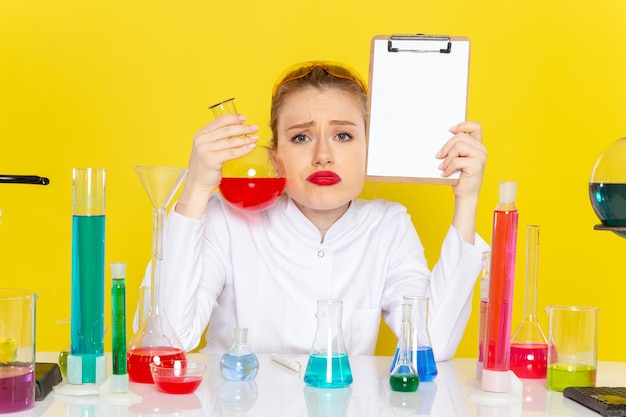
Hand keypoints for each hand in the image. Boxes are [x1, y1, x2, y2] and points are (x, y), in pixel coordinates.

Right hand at [176, 114, 257, 217]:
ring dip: (245, 139)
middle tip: (254, 128)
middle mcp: (201, 140)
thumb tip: (236, 131)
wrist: (197, 184)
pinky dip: (243, 150)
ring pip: (230, 141)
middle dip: (243, 128)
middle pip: (226, 130)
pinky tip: (250, 148)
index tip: (244, 118)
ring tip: (255, 138)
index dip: (233, 118)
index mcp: (200, 135)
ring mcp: (205, 150)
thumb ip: (216, 140)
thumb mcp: (207, 149)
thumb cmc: (205, 168)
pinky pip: (231, 153)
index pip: (218, 121)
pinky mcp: (211, 159)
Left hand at [436, 121, 486, 242]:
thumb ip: (455, 149)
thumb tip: (442, 141)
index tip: (450, 131)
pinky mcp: (476, 165)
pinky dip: (448, 167)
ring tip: (443, 166)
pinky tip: (445, 174)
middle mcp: (482, 150)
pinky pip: (457, 160)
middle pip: (460, 137)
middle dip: (446, 146)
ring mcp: (480, 157)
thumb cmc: (459, 177)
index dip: (462, 125)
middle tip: (438, 156)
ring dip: (447, 157)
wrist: (465, 195)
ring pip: (458, 146)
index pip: (475, 126)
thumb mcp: (457, 159)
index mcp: (478, 146)